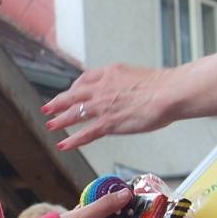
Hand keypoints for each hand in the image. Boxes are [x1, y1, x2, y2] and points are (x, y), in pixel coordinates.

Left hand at [42, 64, 175, 149]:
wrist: (168, 93)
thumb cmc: (161, 86)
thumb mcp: (137, 75)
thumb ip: (126, 82)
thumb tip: (128, 89)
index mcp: (109, 73)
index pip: (84, 79)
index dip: (74, 87)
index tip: (70, 91)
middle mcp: (102, 88)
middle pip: (73, 95)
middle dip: (58, 102)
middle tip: (48, 107)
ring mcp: (103, 106)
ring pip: (74, 113)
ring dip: (60, 120)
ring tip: (50, 125)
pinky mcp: (108, 123)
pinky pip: (85, 133)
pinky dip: (73, 140)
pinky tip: (64, 144)